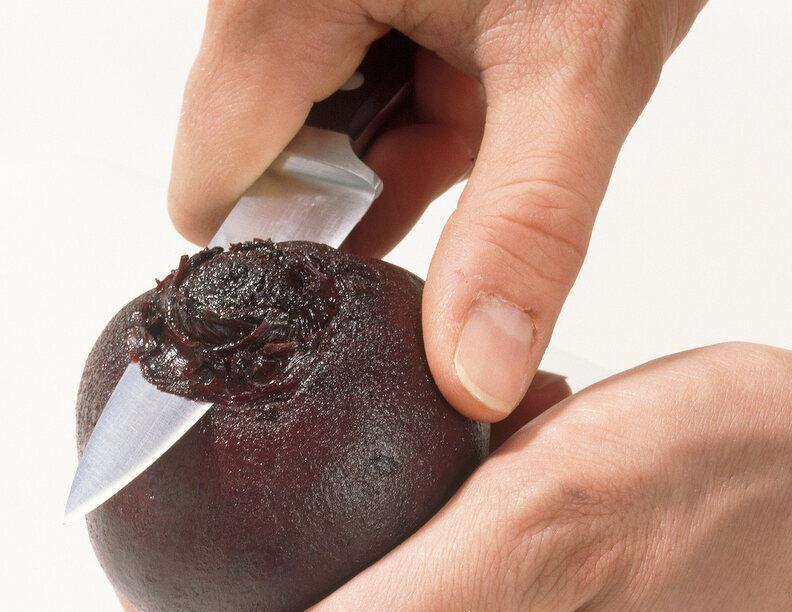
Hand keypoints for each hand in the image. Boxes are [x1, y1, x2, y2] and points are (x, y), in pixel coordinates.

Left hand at [130, 344, 791, 611]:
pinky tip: (417, 464)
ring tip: (304, 449)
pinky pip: (410, 597)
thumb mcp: (544, 530)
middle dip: (228, 562)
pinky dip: (387, 528)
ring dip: (308, 539)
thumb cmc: (731, 491)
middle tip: (210, 455)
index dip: (168, 599)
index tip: (136, 500)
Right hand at [170, 0, 705, 419]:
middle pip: (268, 163)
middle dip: (367, 199)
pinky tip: (489, 84)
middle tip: (466, 165)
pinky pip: (373, 82)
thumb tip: (469, 373)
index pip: (212, 191)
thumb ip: (524, 225)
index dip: (284, 262)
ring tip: (490, 98)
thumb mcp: (578, 58)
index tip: (361, 299)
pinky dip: (433, 112)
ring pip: (325, 128)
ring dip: (410, 152)